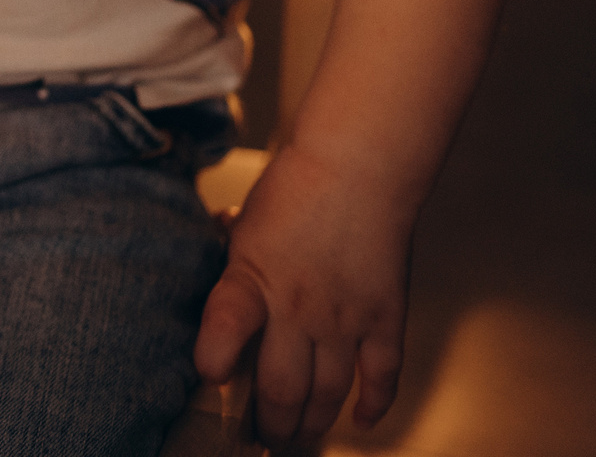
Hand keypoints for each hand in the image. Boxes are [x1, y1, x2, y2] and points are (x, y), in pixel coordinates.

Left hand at [193, 144, 413, 445]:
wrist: (358, 166)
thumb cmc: (292, 189)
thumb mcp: (243, 226)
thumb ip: (232, 267)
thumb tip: (218, 289)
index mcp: (252, 279)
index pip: (224, 329)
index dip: (213, 361)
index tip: (210, 378)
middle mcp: (298, 309)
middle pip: (281, 388)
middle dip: (267, 423)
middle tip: (258, 437)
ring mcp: (345, 320)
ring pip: (327, 395)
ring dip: (311, 424)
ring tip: (296, 438)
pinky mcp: (385, 319)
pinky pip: (382, 378)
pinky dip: (373, 406)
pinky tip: (359, 421)